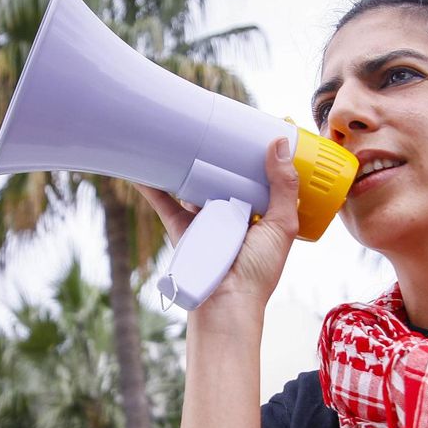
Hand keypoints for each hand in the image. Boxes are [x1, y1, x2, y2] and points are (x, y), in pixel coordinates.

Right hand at [136, 137, 304, 316]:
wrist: (226, 304)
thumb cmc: (258, 272)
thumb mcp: (282, 225)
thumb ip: (283, 187)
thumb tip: (279, 144)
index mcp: (261, 215)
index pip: (261, 179)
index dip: (258, 157)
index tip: (256, 128)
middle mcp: (234, 215)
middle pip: (226, 178)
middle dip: (220, 155)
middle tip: (217, 123)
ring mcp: (206, 221)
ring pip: (195, 185)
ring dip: (187, 164)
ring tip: (179, 135)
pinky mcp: (182, 228)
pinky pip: (165, 202)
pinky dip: (152, 186)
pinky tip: (144, 167)